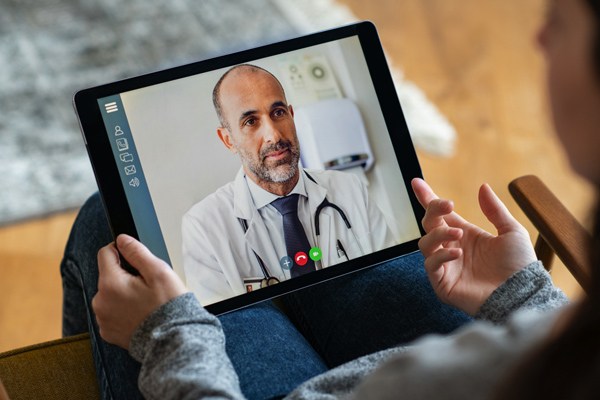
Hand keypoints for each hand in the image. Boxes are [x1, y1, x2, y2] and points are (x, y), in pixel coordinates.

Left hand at [92, 234, 187, 348]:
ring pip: (110, 295)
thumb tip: (121, 240)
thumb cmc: (168, 306)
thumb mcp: (158, 271)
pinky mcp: (108, 333)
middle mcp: (100, 302)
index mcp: (110, 284)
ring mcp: (103, 319)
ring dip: (123, 294)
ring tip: (146, 302)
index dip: (120, 250)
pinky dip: (123, 311)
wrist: (172, 340)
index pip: (105, 253)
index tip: (135, 258)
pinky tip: (141, 315)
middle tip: (148, 286)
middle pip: (108, 276)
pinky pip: (112, 313)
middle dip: (125, 276)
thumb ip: (137, 252)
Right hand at [411, 178, 536, 314]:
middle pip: (429, 224)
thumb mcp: (511, 232)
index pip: (441, 214)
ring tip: (458, 234)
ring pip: (425, 243)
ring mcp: (446, 266)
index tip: (416, 182)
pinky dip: (441, 256)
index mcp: (465, 235)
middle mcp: (451, 248)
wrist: (522, 294)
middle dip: (433, 211)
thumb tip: (482, 187)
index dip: (427, 198)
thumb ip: (495, 210)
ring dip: (438, 234)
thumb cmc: (519, 266)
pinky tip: (458, 253)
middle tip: (447, 205)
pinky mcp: (442, 283)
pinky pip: (431, 265)